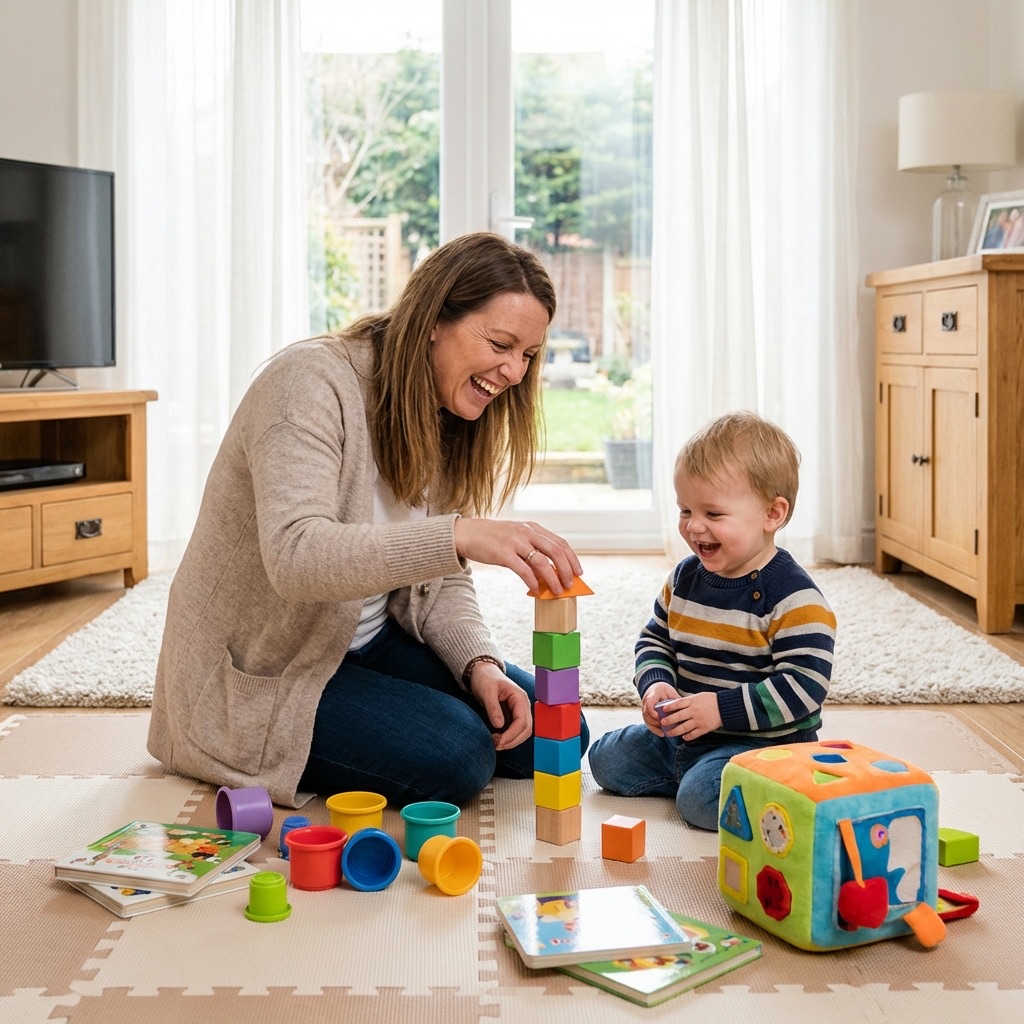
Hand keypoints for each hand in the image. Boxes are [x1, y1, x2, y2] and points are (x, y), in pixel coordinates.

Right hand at [454, 517, 582, 593]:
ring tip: (557, 591)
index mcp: (532, 528)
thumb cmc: (493, 538)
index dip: (572, 558)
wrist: (466, 534)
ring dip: (553, 579)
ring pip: (542, 562)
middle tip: (570, 584)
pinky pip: (524, 570)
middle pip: (556, 552)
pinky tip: (536, 590)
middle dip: (566, 570)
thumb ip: (532, 548)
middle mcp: (526, 532)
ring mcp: (515, 542)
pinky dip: (533, 582)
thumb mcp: (516, 536)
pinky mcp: (503, 554)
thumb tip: (549, 571)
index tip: (578, 572)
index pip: (560, 542)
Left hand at [467, 659, 531, 750]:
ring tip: (495, 743)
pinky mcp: (513, 715)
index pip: (522, 722)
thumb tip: (499, 726)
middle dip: (512, 741)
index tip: (497, 742)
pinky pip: (516, 730)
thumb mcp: (487, 691)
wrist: (483, 672)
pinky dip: (508, 738)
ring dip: (511, 741)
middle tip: (495, 745)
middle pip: (526, 730)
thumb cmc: (485, 679)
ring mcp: (519, 711)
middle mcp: (523, 705)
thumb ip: (493, 708)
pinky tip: (496, 739)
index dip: (511, 735)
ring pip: (523, 732)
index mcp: (520, 698)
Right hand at [641, 682, 679, 735]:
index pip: (648, 703)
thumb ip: (675, 699)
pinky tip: (661, 734)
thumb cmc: (664, 690)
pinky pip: (648, 722)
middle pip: (646, 713)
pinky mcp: (646, 714)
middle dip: (654, 721)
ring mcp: (645, 708)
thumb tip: (686, 708)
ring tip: (663, 732)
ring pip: (646, 719)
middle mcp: (646, 702)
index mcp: (652, 695)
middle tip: (663, 726)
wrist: (655, 688)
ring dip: (654, 727)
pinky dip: (654, 729)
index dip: (651, 711)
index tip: (657, 717)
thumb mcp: (670, 692)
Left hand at [650, 690, 721, 740]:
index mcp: (692, 702)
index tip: (662, 709)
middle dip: (669, 720)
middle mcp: (694, 711)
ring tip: (669, 733)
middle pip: (678, 716)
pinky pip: (694, 734)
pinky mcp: (704, 728)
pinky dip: (688, 737)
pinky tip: (683, 737)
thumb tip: (676, 704)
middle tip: (662, 723)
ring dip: (675, 731)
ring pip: (684, 727)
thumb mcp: (698, 696)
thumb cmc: (711, 700)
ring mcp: (699, 721)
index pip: (678, 704)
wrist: (724, 707)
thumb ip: (688, 701)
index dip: (669, 707)